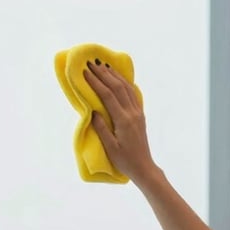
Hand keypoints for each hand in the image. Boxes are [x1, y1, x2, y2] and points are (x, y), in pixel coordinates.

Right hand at [83, 60, 159, 185]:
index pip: (108, 95)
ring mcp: (138, 113)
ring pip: (127, 88)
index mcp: (123, 120)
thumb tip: (93, 111)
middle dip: (104, 73)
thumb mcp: (110, 147)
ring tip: (103, 65)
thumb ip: (101, 128)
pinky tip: (118, 78)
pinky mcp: (140, 115)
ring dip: (114, 75)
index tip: (85, 71)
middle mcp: (133, 113)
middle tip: (91, 63)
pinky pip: (132, 94)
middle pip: (118, 87)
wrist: (143, 167)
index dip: (96, 82)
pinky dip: (124, 83)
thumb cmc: (125, 160)